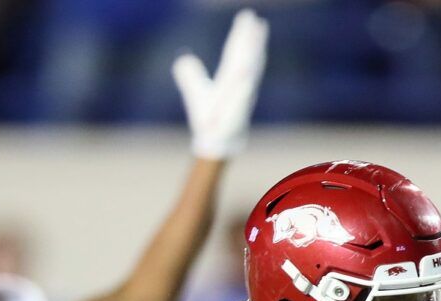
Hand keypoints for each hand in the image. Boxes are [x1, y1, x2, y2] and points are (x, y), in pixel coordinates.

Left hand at [173, 9, 267, 159]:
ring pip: (248, 70)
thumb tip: (183, 59)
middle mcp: (239, 84)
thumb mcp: (195, 93)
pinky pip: (242, 94)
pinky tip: (248, 70)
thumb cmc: (209, 120)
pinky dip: (246, 82)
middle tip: (254, 18)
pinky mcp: (237, 110)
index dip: (242, 33)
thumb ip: (190, 76)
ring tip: (257, 37)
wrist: (214, 143)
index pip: (236, 51)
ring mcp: (240, 96)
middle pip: (245, 55)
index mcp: (230, 78)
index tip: (248, 16)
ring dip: (253, 53)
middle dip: (250, 37)